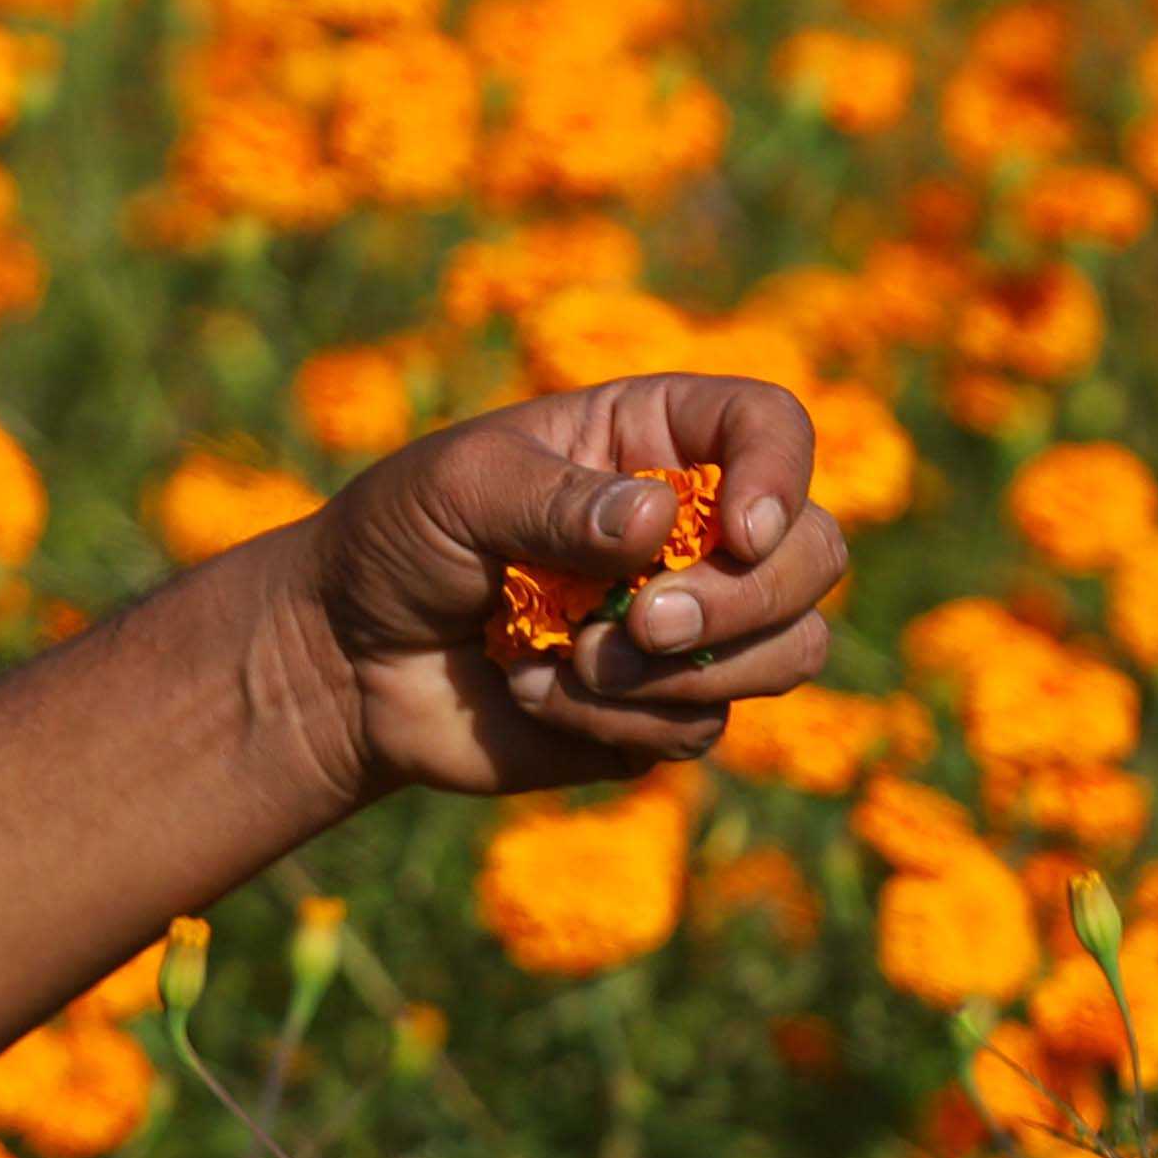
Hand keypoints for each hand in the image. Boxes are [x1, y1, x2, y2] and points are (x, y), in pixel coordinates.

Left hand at [281, 375, 849, 797]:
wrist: (344, 661)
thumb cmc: (397, 541)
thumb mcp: (457, 488)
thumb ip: (556, 498)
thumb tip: (661, 523)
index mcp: (655, 441)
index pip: (774, 430)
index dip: (782, 474)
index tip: (739, 530)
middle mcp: (695, 529)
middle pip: (813, 554)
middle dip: (746, 600)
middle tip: (648, 625)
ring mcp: (691, 625)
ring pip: (788, 651)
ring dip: (684, 672)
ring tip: (574, 661)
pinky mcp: (663, 710)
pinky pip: (699, 727)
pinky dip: (617, 722)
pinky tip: (534, 693)